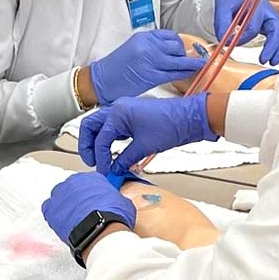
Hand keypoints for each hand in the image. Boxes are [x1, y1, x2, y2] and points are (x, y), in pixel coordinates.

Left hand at [42, 172, 137, 246]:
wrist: (100, 231)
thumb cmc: (113, 217)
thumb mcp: (124, 203)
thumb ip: (117, 198)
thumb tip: (119, 202)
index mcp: (92, 178)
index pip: (89, 182)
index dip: (91, 194)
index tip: (93, 202)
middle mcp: (74, 182)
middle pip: (72, 188)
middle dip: (77, 198)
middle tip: (84, 212)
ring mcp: (61, 194)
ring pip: (59, 196)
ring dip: (65, 205)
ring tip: (73, 219)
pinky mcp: (51, 208)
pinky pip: (48, 208)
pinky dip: (53, 214)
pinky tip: (62, 222)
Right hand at [78, 93, 216, 175]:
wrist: (190, 118)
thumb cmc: (171, 125)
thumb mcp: (144, 146)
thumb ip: (125, 159)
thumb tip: (114, 169)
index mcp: (118, 113)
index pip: (100, 138)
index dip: (100, 157)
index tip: (104, 171)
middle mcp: (117, 108)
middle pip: (91, 126)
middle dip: (88, 144)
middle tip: (92, 161)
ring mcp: (124, 110)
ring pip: (100, 125)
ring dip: (97, 141)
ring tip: (100, 158)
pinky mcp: (131, 115)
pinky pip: (113, 126)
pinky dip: (109, 138)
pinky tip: (113, 151)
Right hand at [88, 30, 204, 104]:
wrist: (102, 80)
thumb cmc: (116, 68)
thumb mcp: (134, 49)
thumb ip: (152, 48)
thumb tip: (172, 52)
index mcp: (144, 37)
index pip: (171, 36)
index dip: (181, 44)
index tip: (185, 50)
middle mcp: (148, 46)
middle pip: (177, 47)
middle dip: (186, 54)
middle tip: (189, 61)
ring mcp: (151, 60)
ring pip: (179, 61)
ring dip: (191, 64)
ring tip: (199, 66)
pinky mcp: (152, 76)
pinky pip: (174, 74)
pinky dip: (184, 73)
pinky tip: (189, 74)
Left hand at [215, 0, 278, 63]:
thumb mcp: (222, 8)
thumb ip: (222, 24)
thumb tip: (225, 40)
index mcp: (256, 5)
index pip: (254, 25)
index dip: (244, 37)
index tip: (233, 42)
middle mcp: (267, 10)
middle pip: (277, 29)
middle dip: (272, 46)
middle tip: (264, 59)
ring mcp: (271, 16)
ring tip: (273, 61)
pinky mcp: (270, 22)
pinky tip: (274, 55)